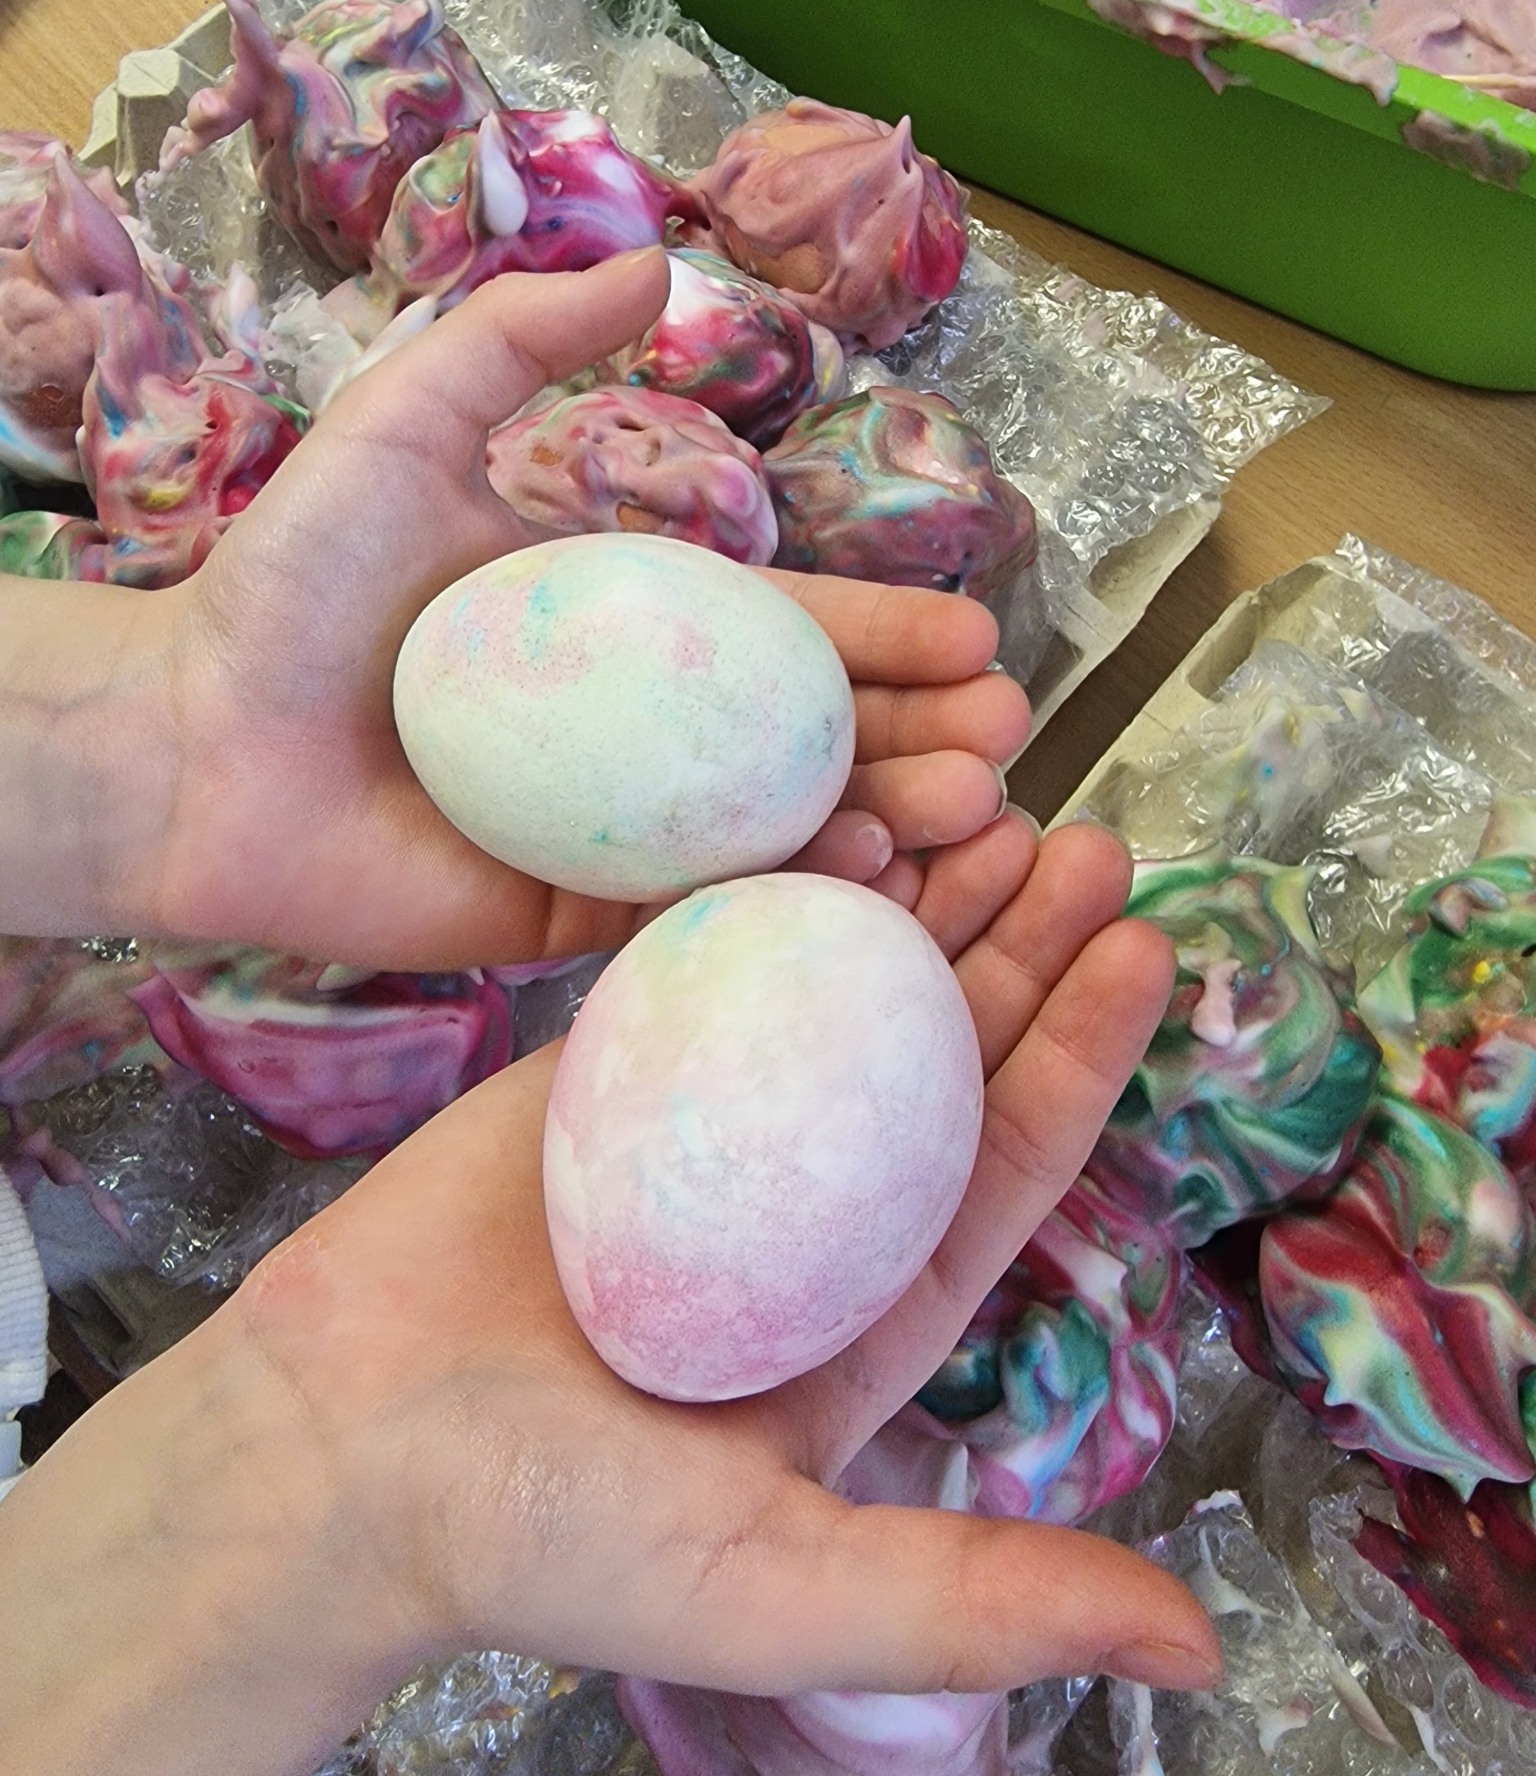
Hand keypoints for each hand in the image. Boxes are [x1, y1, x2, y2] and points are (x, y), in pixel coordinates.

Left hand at [0, 249, 1028, 963]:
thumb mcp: (410, 422)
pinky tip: (861, 877)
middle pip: (811, 740)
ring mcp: (615, 837)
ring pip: (780, 836)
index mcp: (631, 631)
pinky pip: (697, 916)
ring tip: (964, 811)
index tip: (982, 639)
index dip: (888, 636)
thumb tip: (654, 261)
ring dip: (886, 823)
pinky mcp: (570, 924)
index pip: (790, 634)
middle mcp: (642, 739)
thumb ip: (521, 342)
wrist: (190, 737)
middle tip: (1004, 743)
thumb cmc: (298, 582)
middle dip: (921, 737)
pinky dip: (785, 900)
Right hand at [0, 822, 1213, 1775]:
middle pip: (943, 1045)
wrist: (341, 1457)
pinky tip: (832, 811)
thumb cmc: (557, 1535)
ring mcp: (708, 1112)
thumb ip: (979, 1603)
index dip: (1085, 1051)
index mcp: (870, 1303)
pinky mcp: (611, 1055)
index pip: (1010, 1156)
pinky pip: (710, 948)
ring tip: (984, 800)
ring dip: (916, 892)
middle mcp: (807, 1197)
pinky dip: (773, 880)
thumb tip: (1196, 1650)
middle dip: (1021, 943)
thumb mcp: (787, 1587)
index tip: (1147, 944)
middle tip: (1082, 839)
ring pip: (836, 978)